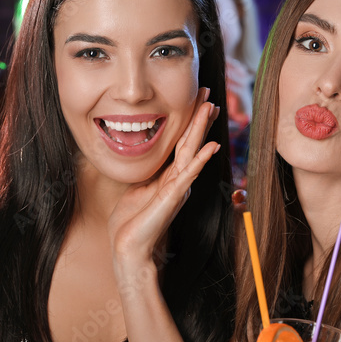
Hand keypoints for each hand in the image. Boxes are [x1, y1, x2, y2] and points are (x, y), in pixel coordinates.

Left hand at [108, 87, 220, 274]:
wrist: (129, 248)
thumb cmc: (131, 222)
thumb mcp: (137, 189)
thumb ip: (146, 174)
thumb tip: (144, 158)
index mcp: (168, 177)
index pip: (181, 143)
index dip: (189, 121)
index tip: (198, 100)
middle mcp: (177, 179)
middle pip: (190, 142)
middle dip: (199, 116)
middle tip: (208, 93)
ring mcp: (177, 187)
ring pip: (192, 152)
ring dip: (202, 129)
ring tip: (211, 108)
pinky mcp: (173, 197)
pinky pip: (189, 174)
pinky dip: (200, 159)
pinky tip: (211, 146)